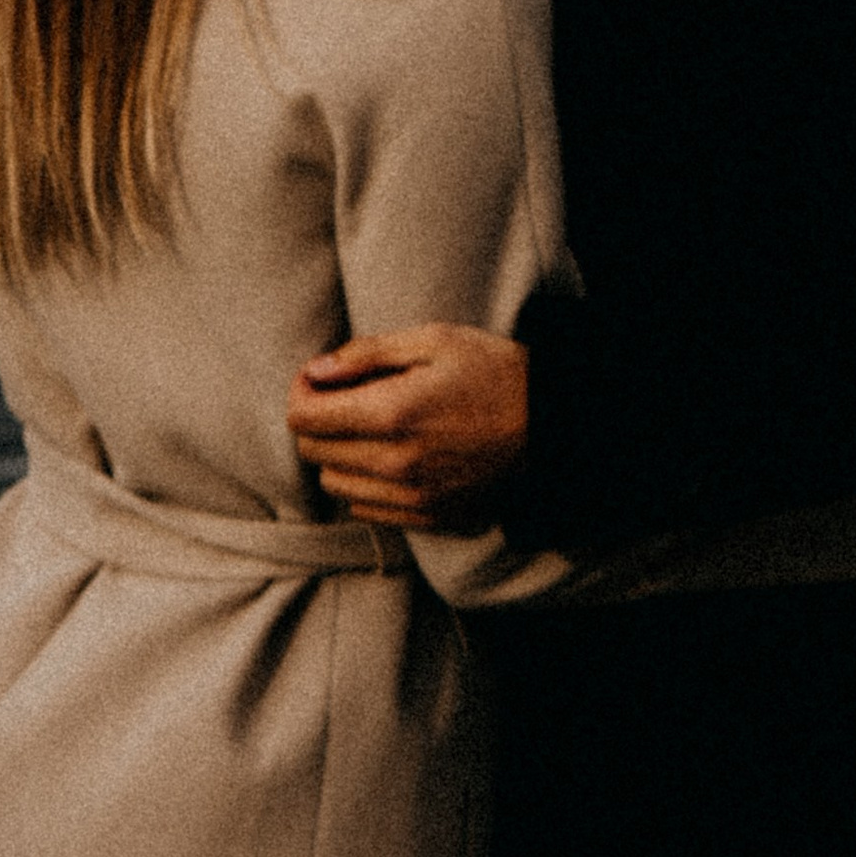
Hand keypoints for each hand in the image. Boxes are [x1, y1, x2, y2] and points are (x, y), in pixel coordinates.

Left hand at [288, 325, 529, 525]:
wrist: (553, 425)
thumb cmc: (495, 371)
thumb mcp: (435, 340)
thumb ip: (368, 354)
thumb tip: (317, 370)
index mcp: (391, 413)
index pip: (304, 418)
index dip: (302, 391)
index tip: (320, 376)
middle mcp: (393, 463)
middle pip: (314, 451)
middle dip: (317, 419)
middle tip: (343, 395)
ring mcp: (410, 496)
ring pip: (336, 484)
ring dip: (338, 453)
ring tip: (368, 426)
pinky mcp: (427, 516)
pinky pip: (366, 509)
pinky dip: (364, 483)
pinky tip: (389, 456)